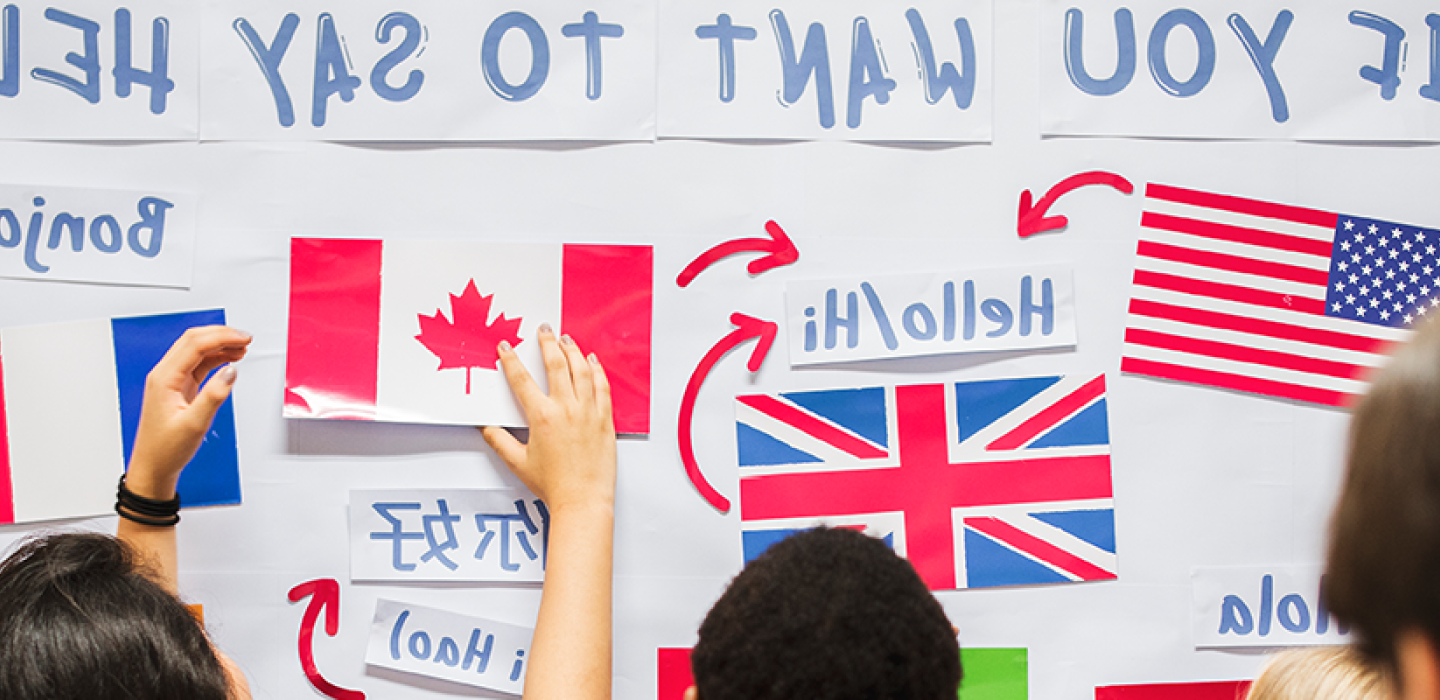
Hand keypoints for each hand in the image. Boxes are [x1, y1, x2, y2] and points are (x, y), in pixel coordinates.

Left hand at [125, 325, 251, 499]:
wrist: (154, 466)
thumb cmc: (166, 449)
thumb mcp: (194, 424)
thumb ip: (214, 396)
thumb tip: (231, 372)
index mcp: (164, 378)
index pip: (194, 345)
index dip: (222, 337)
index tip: (243, 339)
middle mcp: (165, 375)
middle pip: (193, 340)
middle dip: (221, 335)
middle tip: (246, 338)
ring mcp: (171, 380)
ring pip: (196, 350)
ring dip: (219, 345)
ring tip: (242, 348)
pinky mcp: (179, 387)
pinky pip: (198, 364)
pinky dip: (216, 357)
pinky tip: (230, 360)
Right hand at [482, 325, 616, 512]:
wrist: (583, 500)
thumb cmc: (554, 485)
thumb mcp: (518, 462)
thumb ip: (499, 440)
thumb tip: (485, 427)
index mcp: (543, 417)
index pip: (522, 379)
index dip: (512, 360)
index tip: (507, 348)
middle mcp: (567, 409)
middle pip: (556, 364)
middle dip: (547, 343)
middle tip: (543, 330)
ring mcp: (589, 412)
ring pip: (581, 370)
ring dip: (573, 351)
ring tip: (566, 339)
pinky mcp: (605, 419)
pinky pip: (602, 387)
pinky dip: (597, 370)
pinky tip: (592, 361)